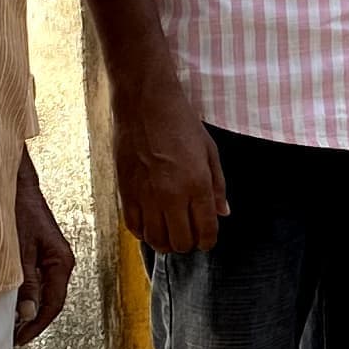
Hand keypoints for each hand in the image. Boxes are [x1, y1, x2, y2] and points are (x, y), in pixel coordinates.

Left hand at [11, 161, 77, 343]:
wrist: (14, 182)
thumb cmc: (18, 208)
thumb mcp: (18, 250)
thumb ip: (24, 282)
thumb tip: (27, 313)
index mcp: (61, 262)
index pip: (53, 305)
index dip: (37, 325)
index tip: (21, 339)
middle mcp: (59, 262)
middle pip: (49, 301)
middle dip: (32, 320)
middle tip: (13, 336)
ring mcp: (49, 258)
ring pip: (41, 292)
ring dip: (26, 308)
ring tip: (9, 322)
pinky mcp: (37, 253)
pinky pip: (34, 281)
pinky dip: (22, 294)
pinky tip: (8, 300)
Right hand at [112, 72, 230, 255]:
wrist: (145, 104)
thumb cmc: (181, 123)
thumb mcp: (209, 151)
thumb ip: (218, 186)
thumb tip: (223, 212)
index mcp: (197, 185)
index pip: (206, 230)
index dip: (208, 241)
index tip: (207, 240)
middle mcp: (171, 195)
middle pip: (181, 241)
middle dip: (188, 244)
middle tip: (189, 236)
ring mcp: (146, 196)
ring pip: (156, 240)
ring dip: (166, 243)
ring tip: (170, 234)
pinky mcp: (125, 192)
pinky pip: (134, 227)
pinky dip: (144, 233)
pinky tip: (151, 226)